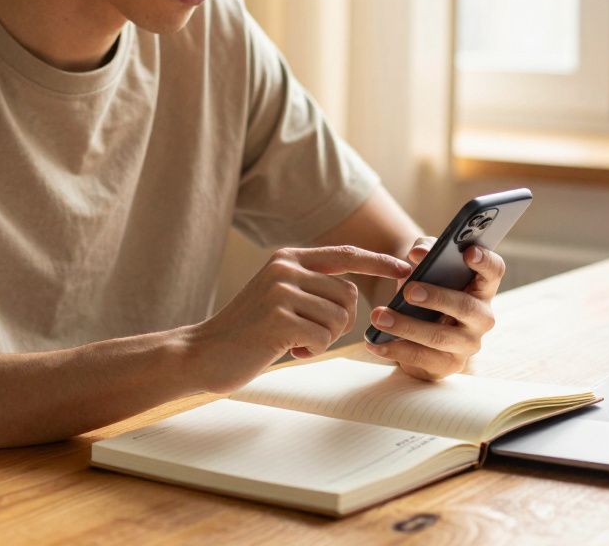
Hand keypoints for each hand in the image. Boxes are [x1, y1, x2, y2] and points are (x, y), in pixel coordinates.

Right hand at [186, 245, 411, 393]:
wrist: (204, 352)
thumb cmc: (248, 331)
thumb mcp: (278, 296)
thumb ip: (310, 286)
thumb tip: (353, 294)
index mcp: (288, 258)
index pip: (346, 255)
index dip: (378, 262)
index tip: (404, 268)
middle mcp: (286, 268)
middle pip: (349, 295)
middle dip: (338, 322)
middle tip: (306, 334)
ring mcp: (281, 291)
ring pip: (338, 319)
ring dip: (321, 339)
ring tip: (290, 340)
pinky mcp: (279, 319)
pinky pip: (323, 338)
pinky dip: (309, 350)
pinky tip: (284, 350)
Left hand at [364, 237, 504, 380]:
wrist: (415, 330)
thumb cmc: (426, 289)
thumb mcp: (426, 266)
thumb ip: (425, 251)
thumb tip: (418, 253)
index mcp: (482, 288)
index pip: (494, 272)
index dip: (485, 261)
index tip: (468, 252)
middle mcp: (482, 317)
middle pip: (466, 307)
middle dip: (437, 298)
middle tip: (409, 291)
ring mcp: (468, 344)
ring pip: (440, 336)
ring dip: (407, 326)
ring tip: (380, 316)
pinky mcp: (449, 365)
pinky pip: (422, 358)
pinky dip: (395, 350)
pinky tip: (375, 342)